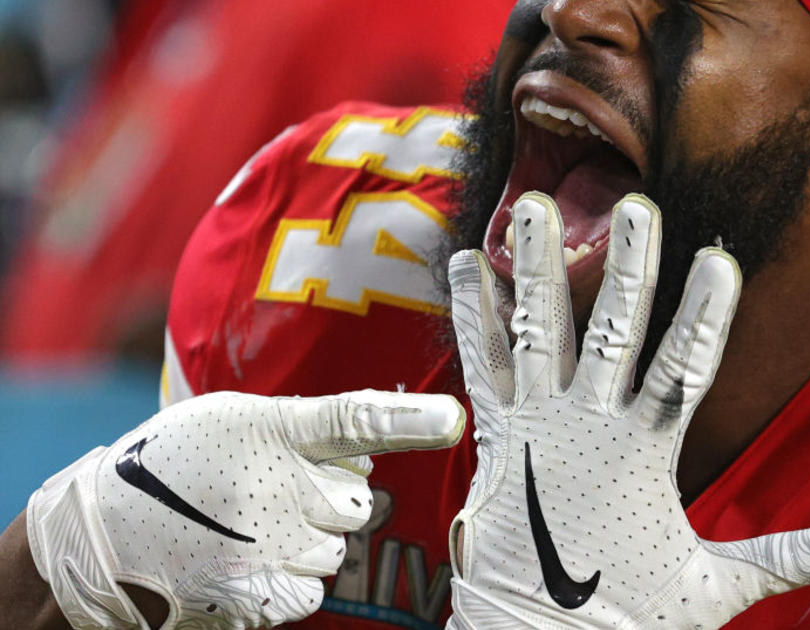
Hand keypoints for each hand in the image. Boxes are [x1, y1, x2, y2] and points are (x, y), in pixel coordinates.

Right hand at [25, 389, 463, 629]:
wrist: (108, 537)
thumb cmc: (179, 464)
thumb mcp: (234, 418)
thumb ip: (304, 425)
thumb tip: (372, 445)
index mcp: (273, 431)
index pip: (352, 421)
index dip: (408, 422)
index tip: (452, 420)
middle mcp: (281, 487)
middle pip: (360, 498)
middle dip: (334, 497)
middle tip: (278, 492)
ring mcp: (273, 545)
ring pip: (341, 545)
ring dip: (313, 538)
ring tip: (256, 527)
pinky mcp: (265, 593)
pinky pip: (318, 585)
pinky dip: (295, 576)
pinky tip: (252, 559)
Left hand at [445, 192, 809, 628]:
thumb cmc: (624, 616)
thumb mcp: (710, 588)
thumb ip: (781, 558)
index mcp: (644, 458)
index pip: (685, 374)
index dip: (705, 316)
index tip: (721, 260)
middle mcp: (586, 430)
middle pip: (613, 335)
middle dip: (630, 267)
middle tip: (638, 205)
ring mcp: (534, 429)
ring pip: (538, 334)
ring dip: (538, 267)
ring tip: (531, 204)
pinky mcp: (495, 439)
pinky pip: (481, 366)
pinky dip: (472, 315)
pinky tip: (467, 263)